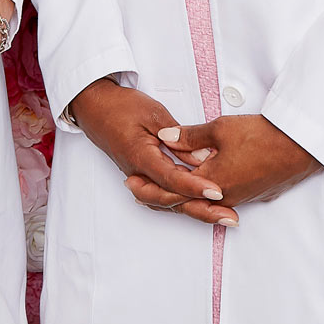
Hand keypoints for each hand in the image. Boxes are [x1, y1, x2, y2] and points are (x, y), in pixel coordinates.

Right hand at [69, 77, 238, 226]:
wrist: (95, 108)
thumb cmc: (121, 107)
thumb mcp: (154, 114)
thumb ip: (178, 137)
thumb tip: (201, 158)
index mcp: (140, 157)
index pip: (172, 179)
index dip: (195, 187)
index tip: (218, 191)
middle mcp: (138, 174)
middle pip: (171, 200)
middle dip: (201, 210)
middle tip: (227, 216)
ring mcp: (139, 177)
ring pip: (168, 201)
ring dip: (194, 208)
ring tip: (221, 214)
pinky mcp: (142, 175)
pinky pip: (163, 193)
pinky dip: (182, 200)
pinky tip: (200, 202)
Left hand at [149, 115, 320, 209]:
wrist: (301, 147)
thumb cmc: (263, 136)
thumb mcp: (222, 128)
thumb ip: (190, 136)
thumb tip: (164, 138)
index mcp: (211, 182)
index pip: (171, 189)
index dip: (149, 186)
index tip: (130, 182)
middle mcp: (223, 196)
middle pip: (183, 201)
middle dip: (158, 196)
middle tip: (136, 192)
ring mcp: (239, 198)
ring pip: (201, 202)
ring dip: (179, 196)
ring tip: (162, 189)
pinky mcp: (251, 194)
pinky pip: (218, 200)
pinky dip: (200, 196)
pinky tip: (199, 187)